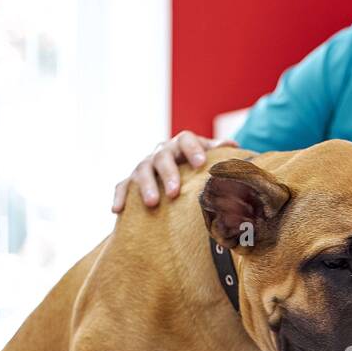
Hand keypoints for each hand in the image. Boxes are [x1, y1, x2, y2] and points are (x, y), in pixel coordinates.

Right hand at [111, 130, 238, 212]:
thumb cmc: (195, 165)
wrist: (174, 168)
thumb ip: (218, 151)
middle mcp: (161, 152)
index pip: (186, 140)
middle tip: (175, 192)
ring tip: (152, 203)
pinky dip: (119, 196)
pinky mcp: (131, 180)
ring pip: (142, 172)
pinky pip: (122, 186)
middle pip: (162, 158)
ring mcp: (144, 165)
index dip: (193, 150)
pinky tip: (117, 210)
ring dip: (146, 187)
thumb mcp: (207, 156)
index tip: (200, 164)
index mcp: (181, 144)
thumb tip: (234, 146)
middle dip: (168, 174)